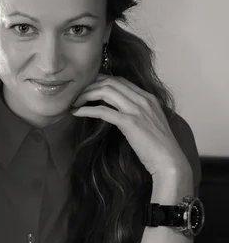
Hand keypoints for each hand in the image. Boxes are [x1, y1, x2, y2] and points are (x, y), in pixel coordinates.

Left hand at [71, 74, 190, 179]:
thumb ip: (137, 113)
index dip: (101, 81)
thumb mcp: (149, 123)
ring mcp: (137, 110)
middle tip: (76, 94)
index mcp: (148, 98)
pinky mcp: (130, 123)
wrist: (169, 162)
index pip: (120, 80)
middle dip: (90, 85)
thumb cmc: (158, 148)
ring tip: (74, 102)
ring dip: (86, 95)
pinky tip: (77, 113)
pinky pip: (103, 111)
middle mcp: (143, 99)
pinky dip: (87, 110)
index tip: (87, 88)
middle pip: (110, 82)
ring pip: (105, 91)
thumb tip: (118, 113)